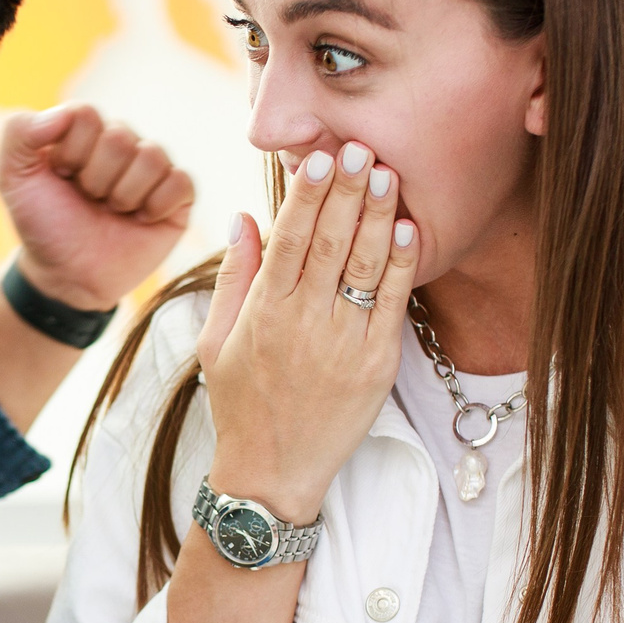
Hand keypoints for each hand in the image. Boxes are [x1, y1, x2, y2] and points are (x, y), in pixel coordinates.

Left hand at [0, 103, 194, 311]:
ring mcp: (151, 169)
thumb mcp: (12, 178)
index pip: (86, 115)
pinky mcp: (177, 197)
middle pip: (120, 137)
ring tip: (112, 211)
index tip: (61, 177)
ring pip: (152, 156)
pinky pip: (181, 183)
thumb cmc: (43, 225)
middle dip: (96, 179)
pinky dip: (158, 205)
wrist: (67, 276)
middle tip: (88, 200)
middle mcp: (121, 144)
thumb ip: (19, 132)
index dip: (71, 152)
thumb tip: (63, 113)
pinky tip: (141, 220)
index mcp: (84, 131)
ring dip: (124, 194)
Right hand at [197, 142, 417, 524]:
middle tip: (361, 146)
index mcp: (263, 315)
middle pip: (331, 242)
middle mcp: (304, 325)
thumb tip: (245, 216)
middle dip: (348, 190)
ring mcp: (343, 344)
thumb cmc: (240, 405)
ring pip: (365, 265)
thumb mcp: (216, 343)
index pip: (290, 238)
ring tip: (388, 173)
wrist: (272, 475)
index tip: (319, 155)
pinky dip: (401, 263)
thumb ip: (234, 277)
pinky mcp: (377, 365)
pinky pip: (393, 303)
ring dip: (378, 215)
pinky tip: (408, 228)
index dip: (307, 193)